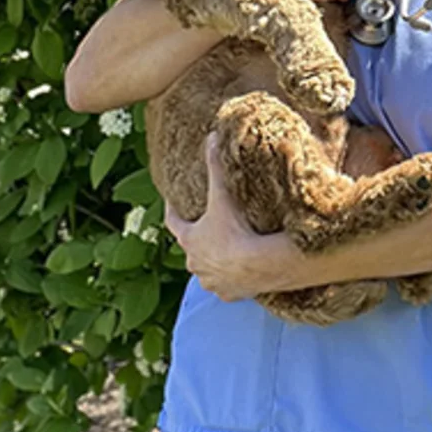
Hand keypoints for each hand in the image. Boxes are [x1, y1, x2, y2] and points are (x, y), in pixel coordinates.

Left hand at [164, 135, 263, 301]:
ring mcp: (212, 282)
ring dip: (216, 263)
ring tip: (229, 252)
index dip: (172, 212)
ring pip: (210, 271)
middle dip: (199, 241)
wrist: (259, 264)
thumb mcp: (223, 195)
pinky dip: (234, 279)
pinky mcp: (230, 295)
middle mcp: (195, 265)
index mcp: (190, 241)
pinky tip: (243, 272)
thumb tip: (211, 136)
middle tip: (210, 229)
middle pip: (192, 251)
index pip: (173, 224)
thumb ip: (215, 166)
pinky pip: (229, 286)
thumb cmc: (236, 231)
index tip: (172, 204)